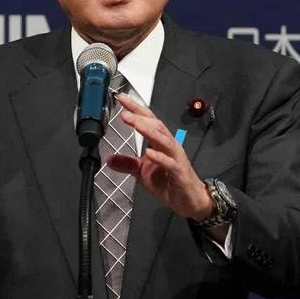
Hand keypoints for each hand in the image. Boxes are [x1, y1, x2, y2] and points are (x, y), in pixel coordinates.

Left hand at [106, 93, 214, 220]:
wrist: (189, 199)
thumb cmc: (170, 182)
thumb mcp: (143, 172)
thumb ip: (127, 164)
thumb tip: (110, 159)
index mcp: (160, 143)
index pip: (148, 121)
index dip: (135, 109)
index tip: (122, 99)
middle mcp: (169, 146)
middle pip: (156, 125)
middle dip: (140, 116)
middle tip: (124, 111)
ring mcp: (175, 158)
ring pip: (163, 140)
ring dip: (148, 131)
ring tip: (134, 123)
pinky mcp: (179, 173)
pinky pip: (169, 163)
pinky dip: (159, 157)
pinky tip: (149, 153)